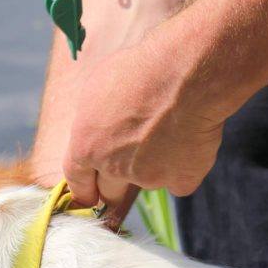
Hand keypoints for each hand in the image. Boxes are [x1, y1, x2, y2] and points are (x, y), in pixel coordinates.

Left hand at [63, 38, 224, 207]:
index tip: (89, 196)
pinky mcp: (181, 179)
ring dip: (153, 167)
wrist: (184, 75)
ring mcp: (148, 177)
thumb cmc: (140, 71)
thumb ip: (95, 121)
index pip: (77, 180)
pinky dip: (185, 168)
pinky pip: (180, 182)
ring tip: (169, 130)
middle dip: (114, 189)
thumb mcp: (98, 89)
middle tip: (129, 169)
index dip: (84, 189)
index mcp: (86, 146)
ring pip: (148, 181)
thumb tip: (97, 130)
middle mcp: (113, 168)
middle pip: (109, 193)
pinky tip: (190, 142)